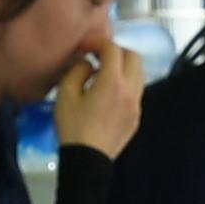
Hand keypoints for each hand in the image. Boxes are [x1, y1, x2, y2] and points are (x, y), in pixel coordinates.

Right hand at [54, 25, 142, 160]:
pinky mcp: (136, 117)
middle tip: (98, 56)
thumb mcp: (65, 94)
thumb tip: (88, 64)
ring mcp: (136, 105)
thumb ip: (78, 71)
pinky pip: (136, 92)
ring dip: (124, 67)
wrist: (87, 161)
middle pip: (133, 56)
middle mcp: (131, 90)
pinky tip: (109, 94)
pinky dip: (126, 84)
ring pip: (138, 74)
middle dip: (116, 51)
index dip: (98, 41)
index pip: (112, 49)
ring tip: (105, 74)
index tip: (85, 45)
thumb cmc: (73, 127)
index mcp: (113, 82)